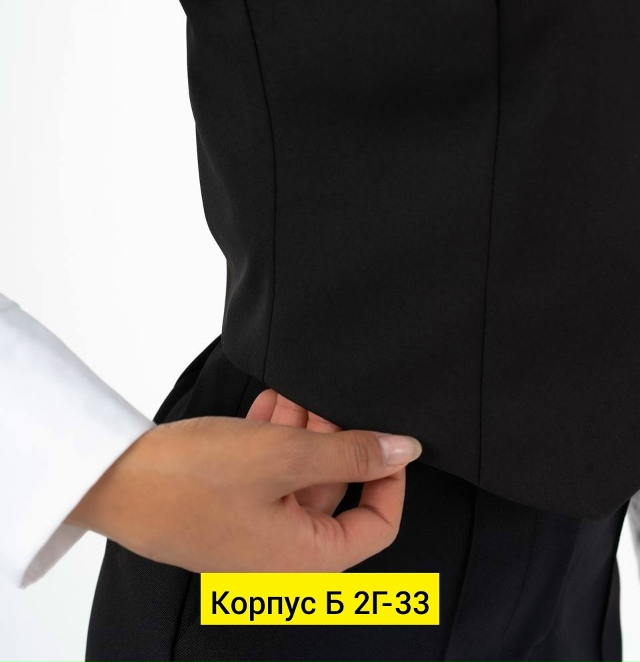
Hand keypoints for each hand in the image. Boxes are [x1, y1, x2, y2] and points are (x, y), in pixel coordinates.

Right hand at [65, 403, 421, 572]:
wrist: (112, 480)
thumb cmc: (196, 478)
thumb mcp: (285, 456)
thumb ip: (351, 454)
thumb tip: (405, 450)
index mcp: (305, 559)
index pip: (377, 526)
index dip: (389, 478)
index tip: (384, 438)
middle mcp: (281, 556)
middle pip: (333, 494)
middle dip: (333, 441)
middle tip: (324, 401)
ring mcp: (252, 533)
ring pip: (298, 479)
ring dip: (302, 434)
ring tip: (293, 395)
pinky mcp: (228, 510)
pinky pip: (267, 476)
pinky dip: (273, 441)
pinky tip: (270, 406)